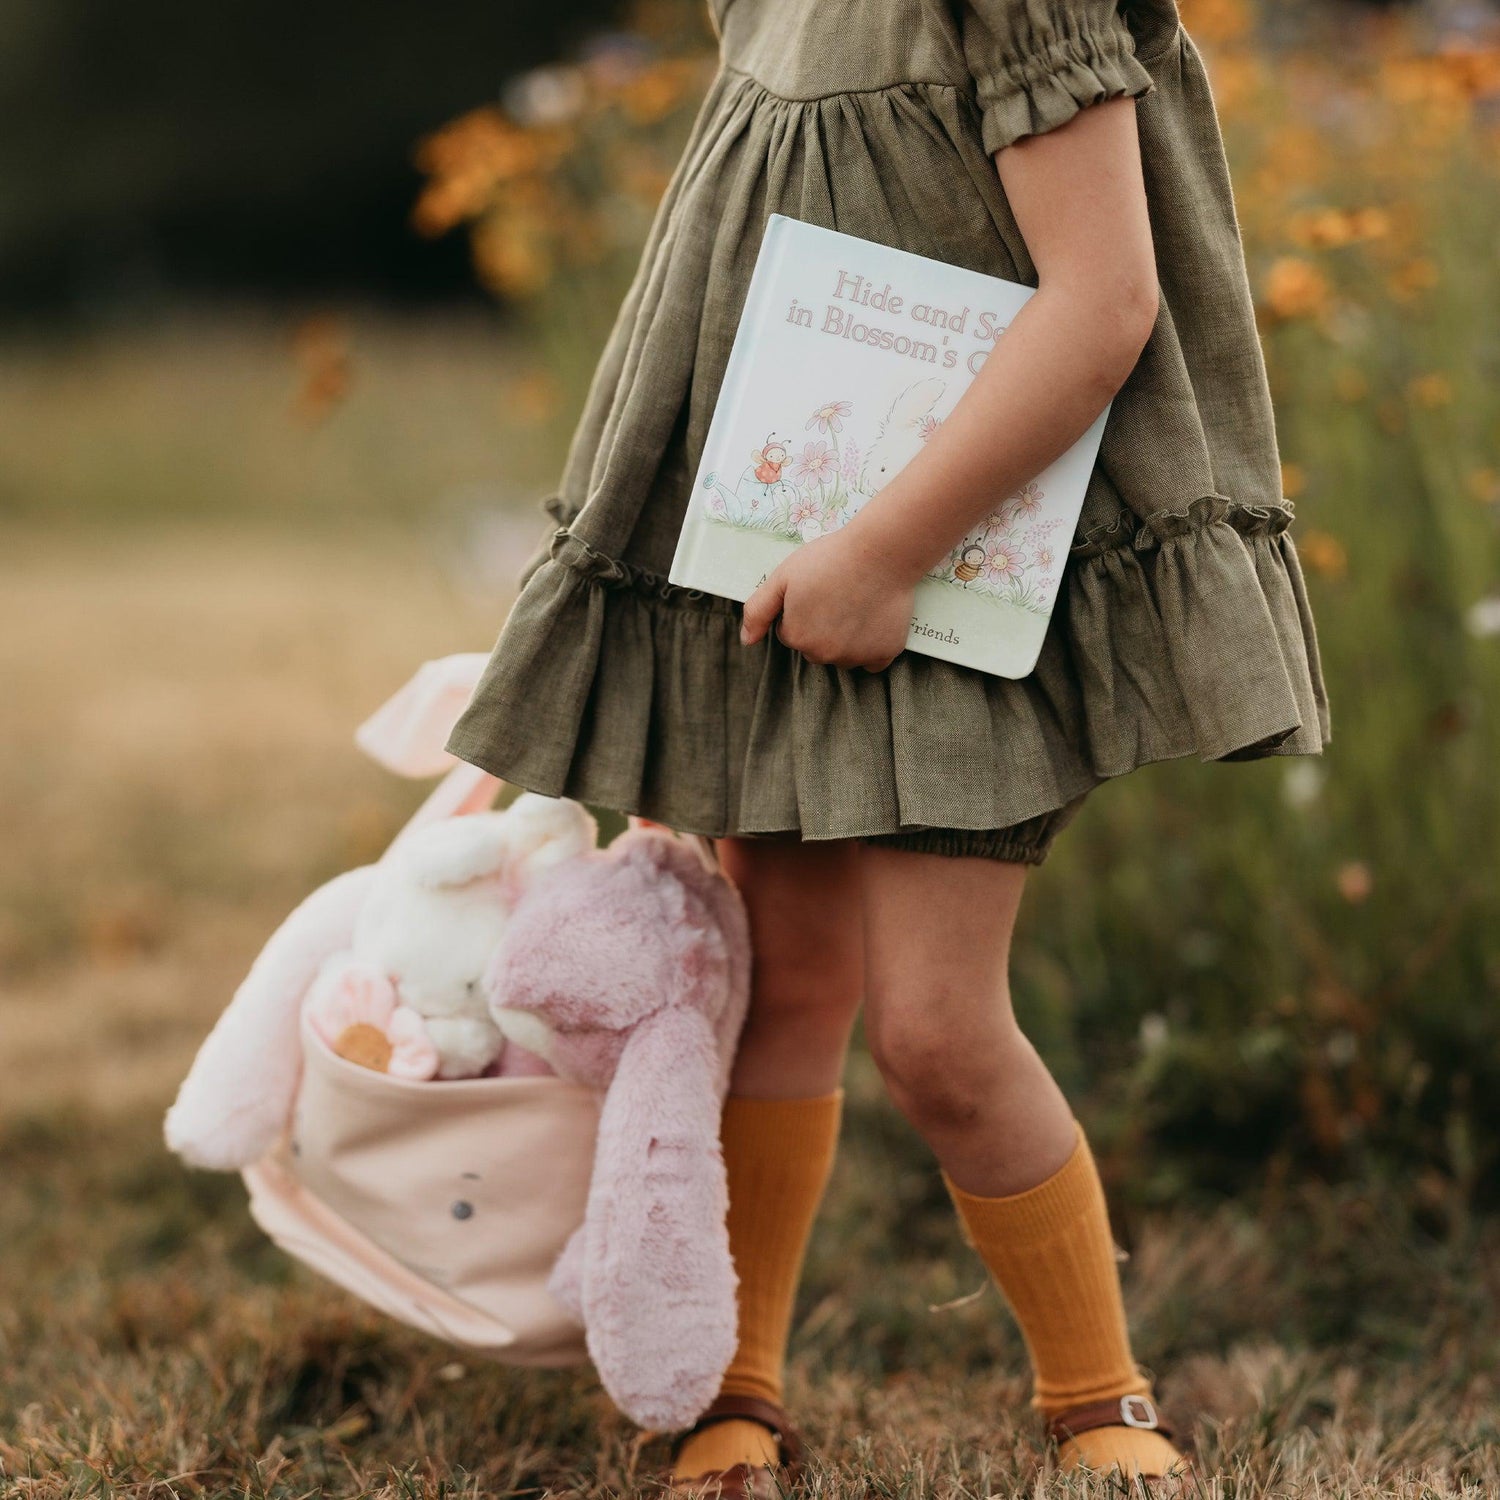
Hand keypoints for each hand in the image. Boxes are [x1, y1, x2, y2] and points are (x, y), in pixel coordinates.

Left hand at [739, 528, 914, 670]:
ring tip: (856, 604)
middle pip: (816, 647)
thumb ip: (758, 611)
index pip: (790, 633)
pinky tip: (874, 619)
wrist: (880, 551)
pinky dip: (873, 646)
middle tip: (836, 595)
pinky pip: (873, 660)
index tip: (815, 591)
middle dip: (821, 628)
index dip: (799, 610)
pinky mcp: (885, 653)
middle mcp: (825, 655)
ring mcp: (856, 657)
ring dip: (846, 638)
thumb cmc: (829, 559)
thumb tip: (746, 641)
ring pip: (843, 655)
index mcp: (797, 637)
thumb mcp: (782, 577)